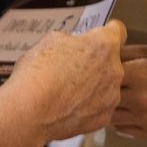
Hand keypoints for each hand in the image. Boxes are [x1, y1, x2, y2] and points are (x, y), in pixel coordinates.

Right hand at [0, 21, 124, 144]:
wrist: (28, 112)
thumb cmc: (37, 73)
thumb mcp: (51, 40)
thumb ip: (72, 40)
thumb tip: (74, 45)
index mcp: (104, 44)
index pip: (118, 30)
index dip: (107, 32)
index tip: (100, 37)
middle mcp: (115, 69)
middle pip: (112, 61)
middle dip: (97, 62)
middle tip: (74, 68)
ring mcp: (112, 95)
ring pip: (107, 85)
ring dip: (94, 85)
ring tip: (69, 91)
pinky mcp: (104, 117)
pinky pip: (100, 107)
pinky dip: (89, 106)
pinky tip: (70, 107)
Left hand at [111, 42, 146, 139]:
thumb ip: (131, 52)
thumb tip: (108, 53)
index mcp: (140, 74)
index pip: (105, 72)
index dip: (101, 69)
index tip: (102, 67)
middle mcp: (138, 98)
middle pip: (104, 96)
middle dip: (102, 89)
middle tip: (102, 85)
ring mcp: (144, 118)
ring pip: (110, 115)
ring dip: (109, 106)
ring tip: (114, 99)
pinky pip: (122, 129)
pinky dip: (120, 120)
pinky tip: (126, 111)